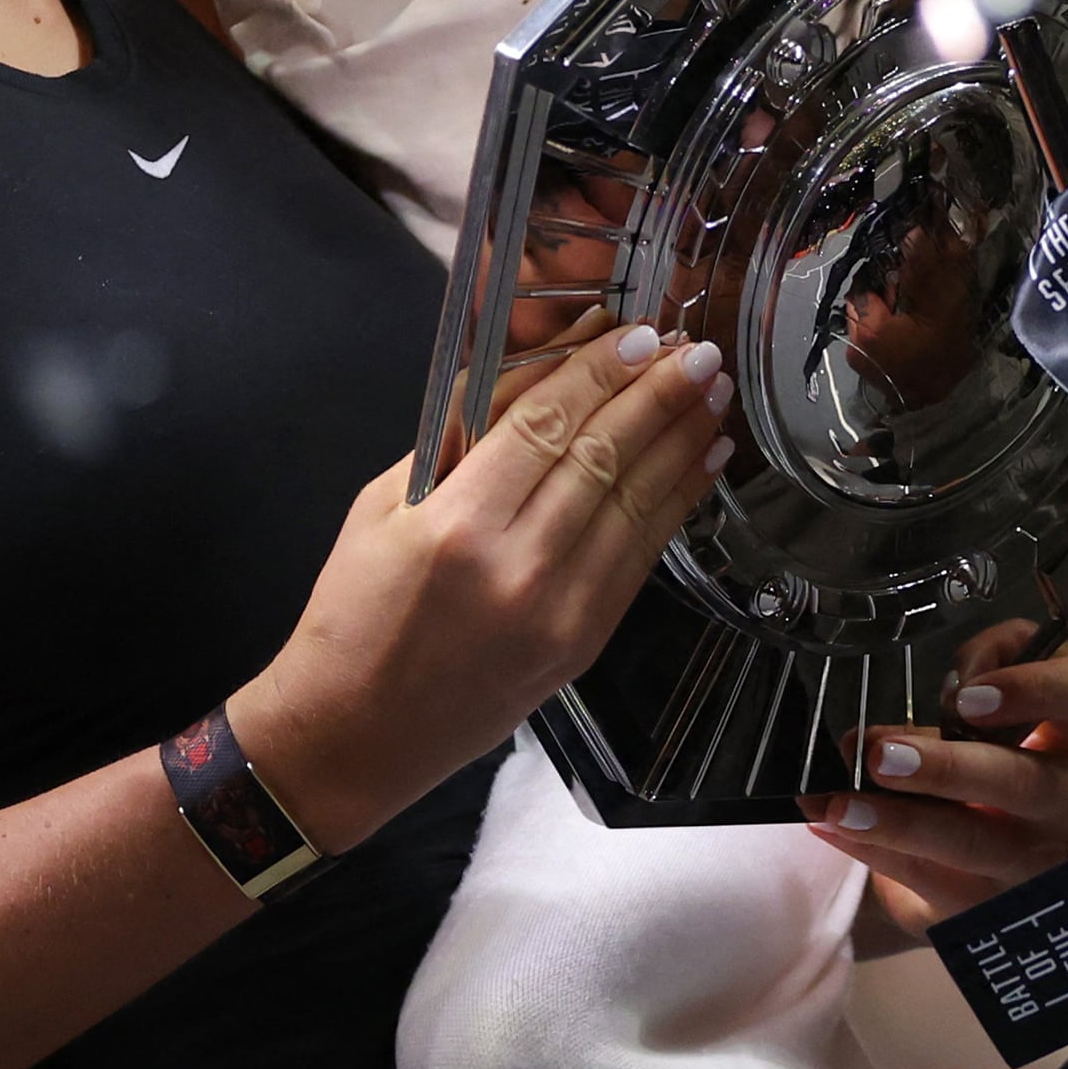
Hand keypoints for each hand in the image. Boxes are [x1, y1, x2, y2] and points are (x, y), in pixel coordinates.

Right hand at [229, 319, 732, 850]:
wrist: (355, 735)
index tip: (637, 332)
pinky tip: (701, 461)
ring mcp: (559, 612)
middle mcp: (516, 569)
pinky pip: (642, 555)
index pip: (547, 426)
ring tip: (712, 391)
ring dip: (682, 441)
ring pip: (636, 504)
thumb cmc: (355, 613)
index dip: (599, 373)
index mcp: (455, 527)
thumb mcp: (384, 504)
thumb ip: (463, 435)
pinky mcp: (583, 643)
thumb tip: (540, 369)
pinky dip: (677, 501)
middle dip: (658, 395)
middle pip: (604, 458)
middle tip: (696, 349)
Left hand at [803, 622, 1067, 947]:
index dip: (1038, 690)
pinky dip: (874, 850)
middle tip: (882, 756)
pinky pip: (932, 880)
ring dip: (902, 822)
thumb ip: (974, 669)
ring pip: (976, 843)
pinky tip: (831, 826)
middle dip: (948, 769)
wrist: (988, 843)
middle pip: (1025, 783)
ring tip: (841, 805)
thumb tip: (936, 694)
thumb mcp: (990, 688)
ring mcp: (1039, 859)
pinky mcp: (994, 906)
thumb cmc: (990, 742)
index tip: (967, 696)